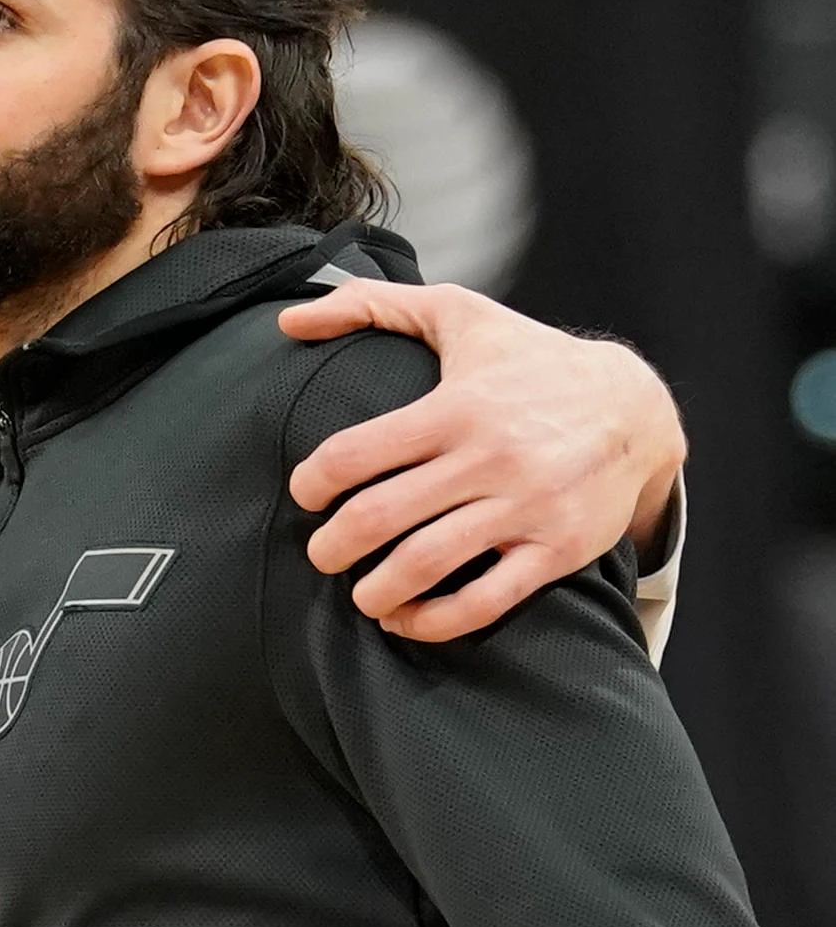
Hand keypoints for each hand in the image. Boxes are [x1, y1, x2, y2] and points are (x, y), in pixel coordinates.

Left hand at [279, 281, 685, 642]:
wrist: (637, 408)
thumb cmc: (531, 360)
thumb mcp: (459, 314)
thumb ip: (370, 305)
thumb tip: (287, 321)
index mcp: (455, 407)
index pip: (355, 453)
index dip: (313, 482)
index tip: (307, 495)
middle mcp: (488, 458)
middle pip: (379, 517)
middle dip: (332, 547)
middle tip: (321, 553)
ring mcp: (524, 507)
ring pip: (425, 564)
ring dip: (375, 591)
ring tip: (359, 593)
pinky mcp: (556, 548)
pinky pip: (486, 601)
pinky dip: (435, 621)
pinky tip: (405, 618)